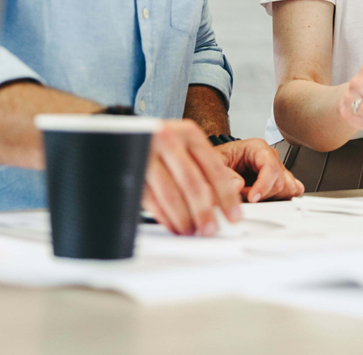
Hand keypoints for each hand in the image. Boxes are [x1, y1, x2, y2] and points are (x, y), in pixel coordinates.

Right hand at [142, 120, 244, 235]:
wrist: (127, 130)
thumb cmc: (163, 140)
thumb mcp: (188, 144)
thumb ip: (210, 164)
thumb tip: (235, 188)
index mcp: (189, 134)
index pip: (215, 169)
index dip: (227, 197)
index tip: (234, 216)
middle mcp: (169, 141)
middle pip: (193, 183)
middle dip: (204, 212)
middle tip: (210, 229)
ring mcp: (148, 154)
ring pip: (171, 194)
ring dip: (183, 218)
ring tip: (191, 230)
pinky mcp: (132, 170)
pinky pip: (150, 200)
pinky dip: (164, 217)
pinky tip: (173, 225)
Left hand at [216, 138, 304, 202]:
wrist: (212, 166)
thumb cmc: (216, 161)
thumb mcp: (214, 164)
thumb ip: (224, 175)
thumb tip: (238, 186)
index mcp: (257, 148)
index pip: (271, 167)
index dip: (263, 185)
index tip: (253, 198)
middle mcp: (269, 158)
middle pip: (280, 181)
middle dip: (262, 195)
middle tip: (243, 197)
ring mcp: (276, 170)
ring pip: (287, 188)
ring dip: (270, 198)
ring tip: (251, 197)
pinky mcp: (277, 182)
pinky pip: (291, 191)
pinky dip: (281, 199)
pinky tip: (266, 200)